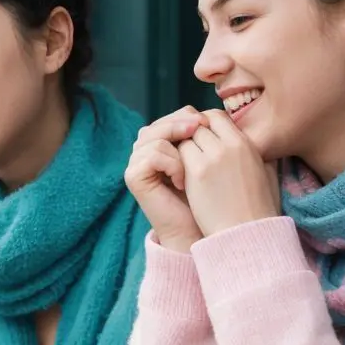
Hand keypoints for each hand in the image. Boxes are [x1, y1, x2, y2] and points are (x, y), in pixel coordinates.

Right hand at [125, 106, 207, 251]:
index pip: (173, 117)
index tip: (211, 127)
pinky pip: (152, 154)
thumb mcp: (207, 162)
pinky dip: (171, 164)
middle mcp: (146, 151)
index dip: (191, 117)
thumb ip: (202, 137)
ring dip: (179, 149)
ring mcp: (137, 163)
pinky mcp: (133, 177)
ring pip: (155, 136)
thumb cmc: (208, 199)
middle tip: (200, 131)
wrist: (198, 231)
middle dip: (183, 124)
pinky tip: (182, 182)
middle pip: (161, 122)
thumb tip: (203, 113)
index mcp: (163, 145)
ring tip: (191, 171)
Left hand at [178, 109, 280, 235]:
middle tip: (188, 154)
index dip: (205, 126)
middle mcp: (230, 145)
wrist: (247, 235)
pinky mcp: (197, 172)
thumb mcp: (268, 174)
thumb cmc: (259, 210)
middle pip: (199, 124)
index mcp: (247, 144)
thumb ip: (260, 153)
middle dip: (190, 137)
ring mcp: (212, 157)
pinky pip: (178, 154)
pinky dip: (176, 163)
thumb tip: (254, 141)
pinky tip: (181, 180)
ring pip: (186, 138)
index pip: (217, 117)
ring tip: (185, 169)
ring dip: (183, 150)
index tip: (200, 141)